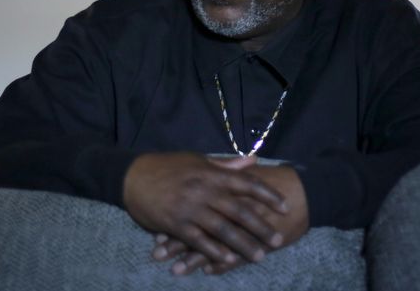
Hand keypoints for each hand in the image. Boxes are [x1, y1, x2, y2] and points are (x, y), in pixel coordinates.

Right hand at [122, 152, 287, 270]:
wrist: (134, 177)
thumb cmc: (169, 167)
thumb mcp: (199, 160)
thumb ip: (227, 165)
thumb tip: (254, 161)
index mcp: (212, 173)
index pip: (247, 183)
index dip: (268, 195)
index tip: (285, 206)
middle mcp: (205, 191)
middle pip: (239, 210)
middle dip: (261, 226)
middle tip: (278, 240)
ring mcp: (191, 208)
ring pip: (222, 229)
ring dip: (242, 244)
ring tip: (259, 256)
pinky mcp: (176, 224)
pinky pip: (199, 240)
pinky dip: (214, 251)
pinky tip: (228, 260)